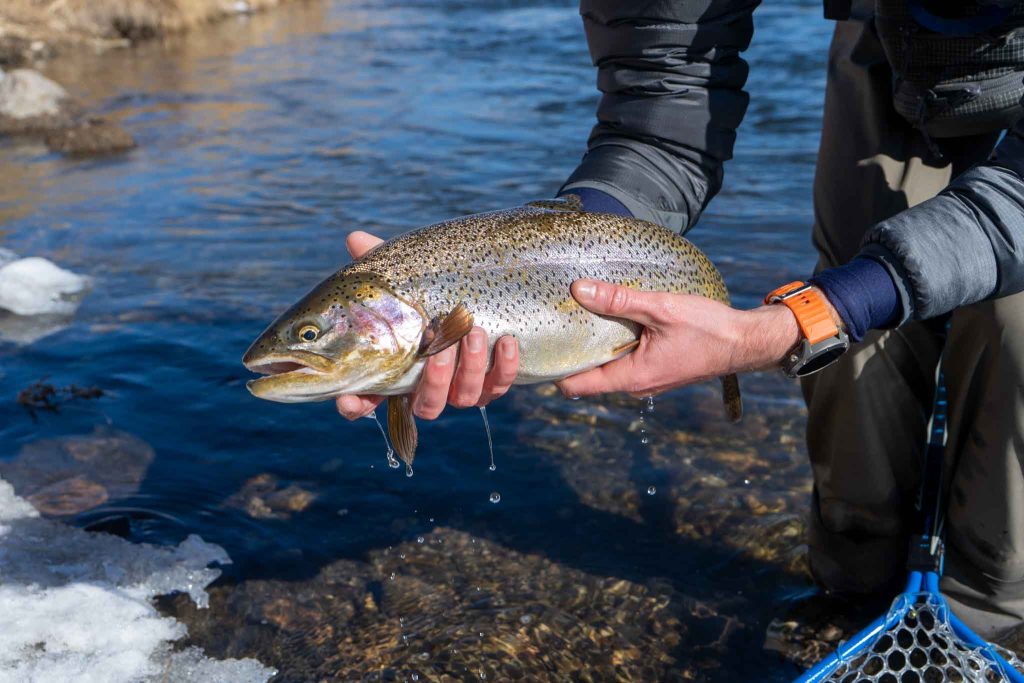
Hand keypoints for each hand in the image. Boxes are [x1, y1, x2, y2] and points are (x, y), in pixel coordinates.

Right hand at [335, 231, 519, 420]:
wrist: (481, 292)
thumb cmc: (427, 290)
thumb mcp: (403, 276)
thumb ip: (378, 264)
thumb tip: (355, 239)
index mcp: (397, 368)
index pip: (367, 400)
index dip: (356, 405)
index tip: (350, 399)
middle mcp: (428, 386)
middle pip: (427, 405)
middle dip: (434, 379)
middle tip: (439, 347)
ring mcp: (461, 387)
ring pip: (465, 397)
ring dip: (470, 368)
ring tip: (474, 331)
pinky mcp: (493, 382)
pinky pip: (500, 386)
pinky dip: (504, 367)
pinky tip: (507, 341)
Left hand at [555, 280, 801, 397]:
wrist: (747, 342)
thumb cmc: (709, 327)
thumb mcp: (661, 308)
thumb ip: (619, 300)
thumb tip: (578, 289)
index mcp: (631, 377)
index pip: (575, 386)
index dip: (552, 369)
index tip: (540, 346)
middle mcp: (635, 385)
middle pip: (587, 376)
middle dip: (571, 352)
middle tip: (556, 322)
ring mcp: (646, 380)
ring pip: (606, 367)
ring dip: (594, 346)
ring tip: (579, 316)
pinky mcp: (656, 370)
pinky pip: (624, 361)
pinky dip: (614, 344)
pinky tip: (611, 319)